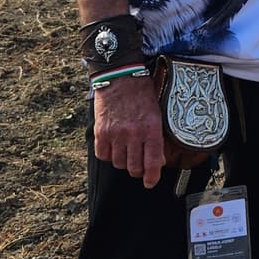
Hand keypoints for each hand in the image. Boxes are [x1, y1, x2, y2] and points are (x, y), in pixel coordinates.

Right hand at [92, 73, 167, 187]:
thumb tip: (158, 161)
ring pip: (118, 163)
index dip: (152, 177)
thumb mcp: (157, 113)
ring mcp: (115, 133)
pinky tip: (113, 146)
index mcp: (151, 128)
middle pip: (134, 168)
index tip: (150, 182)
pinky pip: (103, 155)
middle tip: (138, 164)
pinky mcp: (100, 131)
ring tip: (125, 150)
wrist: (120, 75)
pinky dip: (108, 154)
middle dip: (137, 170)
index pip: (153, 163)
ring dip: (123, 161)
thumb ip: (157, 137)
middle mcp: (133, 134)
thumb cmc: (142, 93)